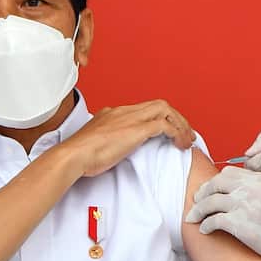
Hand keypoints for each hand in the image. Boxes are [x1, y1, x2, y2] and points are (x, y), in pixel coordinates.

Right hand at [61, 100, 194, 177]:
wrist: (73, 156)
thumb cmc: (81, 155)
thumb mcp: (96, 142)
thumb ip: (108, 139)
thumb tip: (114, 146)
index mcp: (114, 113)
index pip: (145, 108)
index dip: (162, 119)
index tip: (169, 132)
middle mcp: (124, 111)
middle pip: (160, 105)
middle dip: (177, 119)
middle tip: (185, 135)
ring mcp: (131, 118)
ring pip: (166, 110)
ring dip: (180, 125)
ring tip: (186, 140)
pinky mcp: (137, 129)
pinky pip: (166, 125)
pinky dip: (177, 133)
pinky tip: (179, 145)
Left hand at [185, 167, 260, 260]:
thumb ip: (257, 190)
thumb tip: (235, 196)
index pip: (229, 172)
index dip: (216, 181)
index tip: (210, 190)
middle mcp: (251, 188)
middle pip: (216, 183)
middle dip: (203, 192)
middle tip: (196, 201)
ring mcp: (243, 205)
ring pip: (209, 201)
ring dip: (198, 210)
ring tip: (193, 217)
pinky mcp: (238, 224)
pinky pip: (212, 221)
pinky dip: (205, 225)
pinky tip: (204, 230)